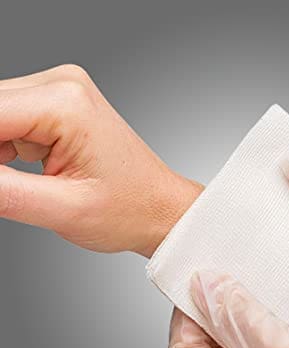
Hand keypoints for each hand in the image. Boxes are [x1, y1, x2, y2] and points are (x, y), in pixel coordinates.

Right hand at [0, 65, 201, 256]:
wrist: (160, 208)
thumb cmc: (131, 209)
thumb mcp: (62, 209)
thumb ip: (1, 191)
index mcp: (65, 103)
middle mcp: (62, 85)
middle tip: (7, 188)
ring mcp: (60, 92)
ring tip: (26, 184)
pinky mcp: (58, 106)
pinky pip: (8, 118)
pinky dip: (0, 147)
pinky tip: (20, 172)